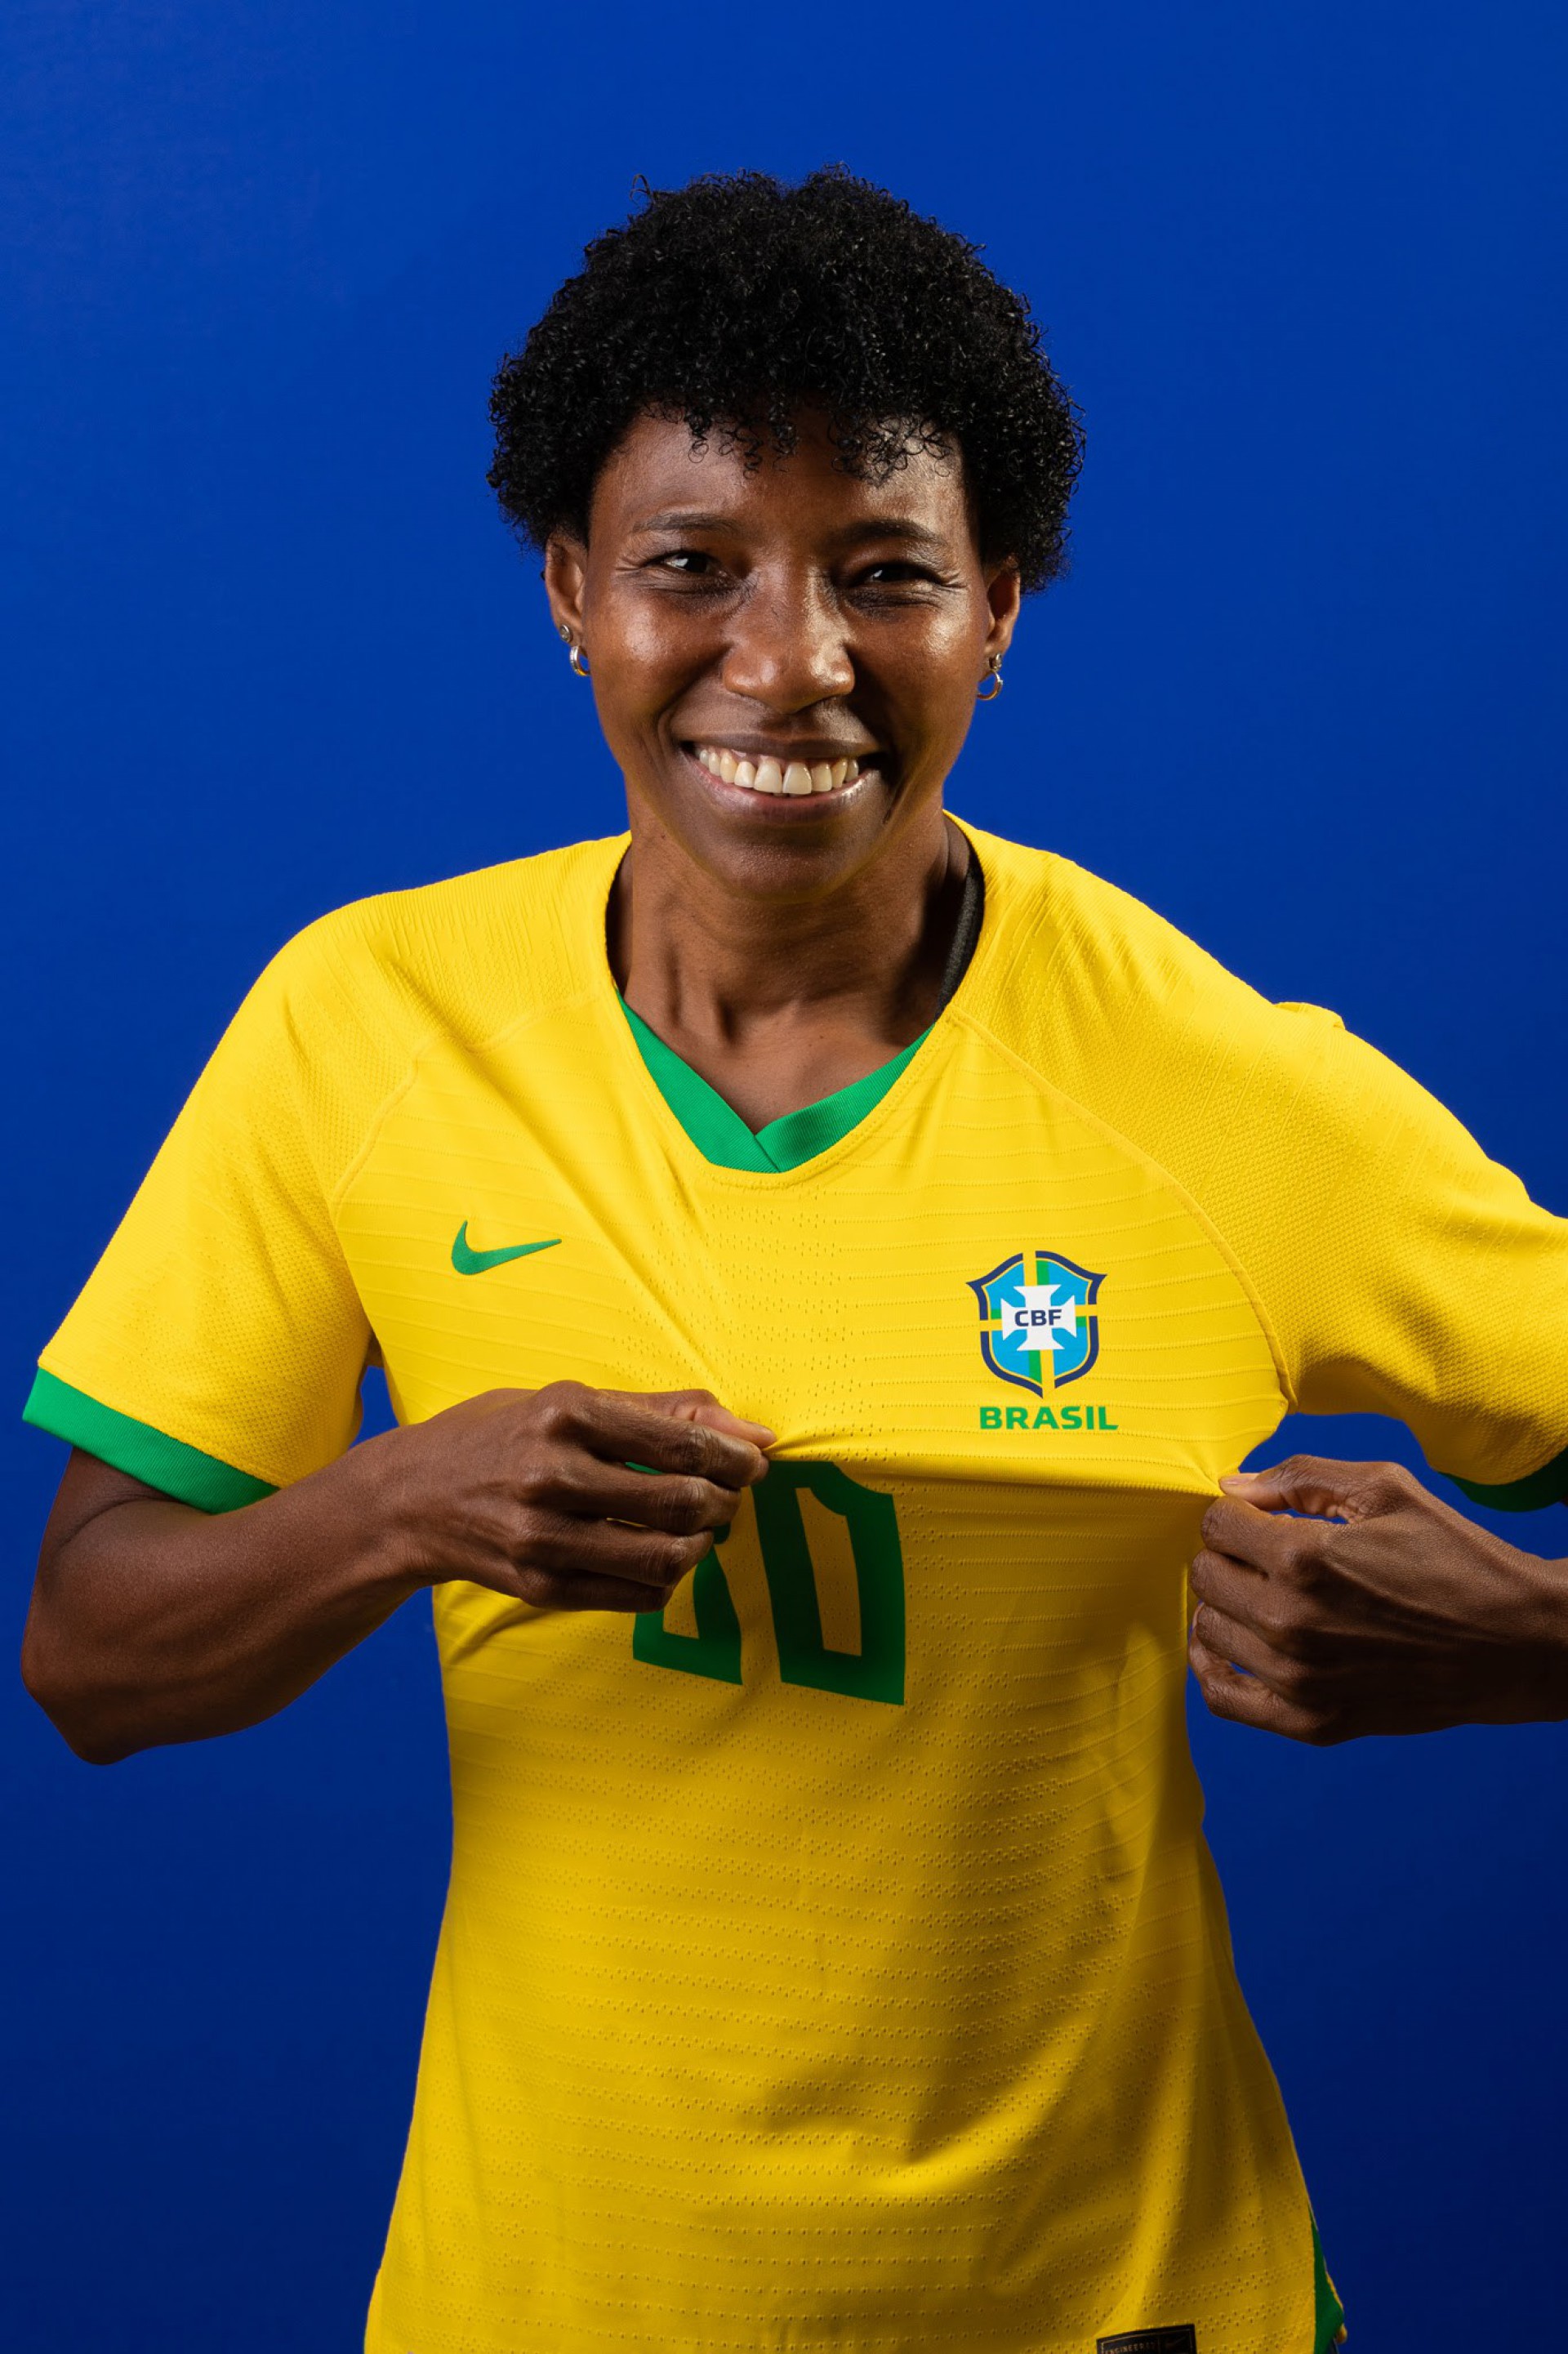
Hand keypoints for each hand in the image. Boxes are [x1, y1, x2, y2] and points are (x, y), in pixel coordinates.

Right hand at [380, 1382, 771, 1613]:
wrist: (407, 1500)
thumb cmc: (502, 1436)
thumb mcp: (571, 1402)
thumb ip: (663, 1412)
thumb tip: (755, 1434)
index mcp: (566, 1414)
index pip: (683, 1445)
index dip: (737, 1458)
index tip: (754, 1462)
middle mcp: (552, 1476)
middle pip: (683, 1503)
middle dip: (727, 1502)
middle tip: (729, 1496)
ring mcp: (543, 1538)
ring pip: (667, 1558)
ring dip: (702, 1545)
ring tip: (698, 1530)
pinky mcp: (540, 1587)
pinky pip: (637, 1595)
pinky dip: (666, 1579)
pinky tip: (656, 1556)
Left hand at [1188, 1455, 1567, 1743]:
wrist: (1516, 1643)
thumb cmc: (1456, 1557)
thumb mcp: (1386, 1489)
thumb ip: (1300, 1477)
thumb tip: (1232, 1487)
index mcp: (1305, 1558)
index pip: (1216, 1525)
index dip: (1236, 1515)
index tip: (1263, 1520)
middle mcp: (1290, 1622)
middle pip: (1205, 1575)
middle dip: (1229, 1556)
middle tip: (1267, 1556)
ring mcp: (1298, 1679)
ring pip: (1208, 1630)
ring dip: (1226, 1605)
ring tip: (1264, 1594)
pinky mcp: (1312, 1722)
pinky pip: (1224, 1698)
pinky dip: (1212, 1668)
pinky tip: (1228, 1645)